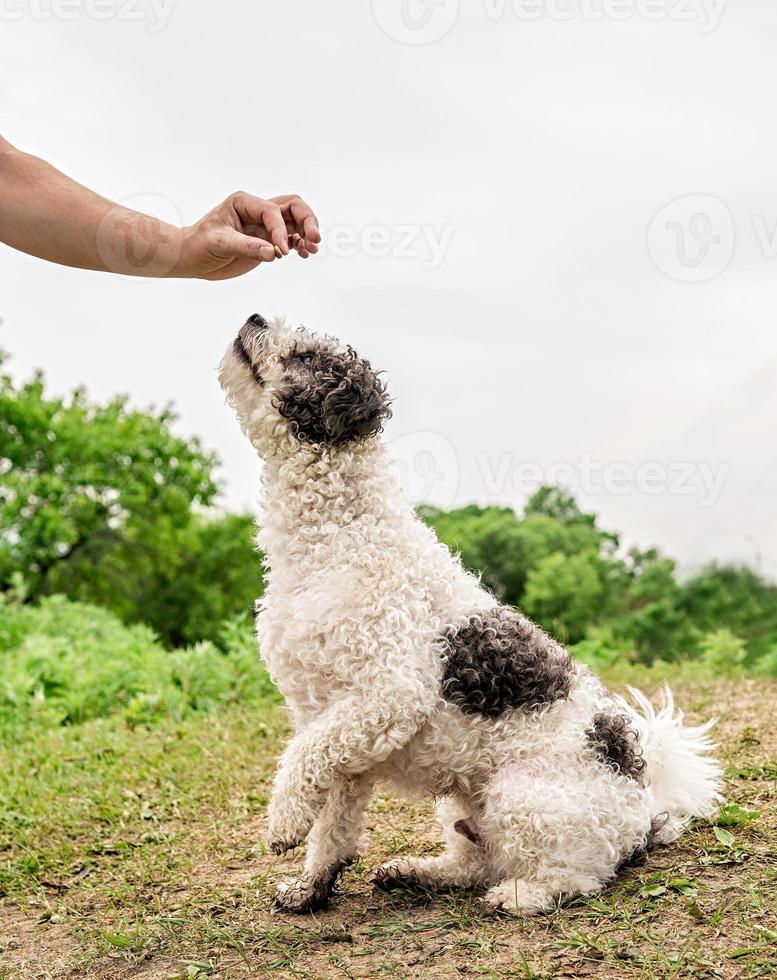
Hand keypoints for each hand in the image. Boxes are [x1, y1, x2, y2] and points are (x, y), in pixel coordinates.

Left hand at [176, 192, 320, 280]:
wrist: (191, 258)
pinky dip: (300, 244)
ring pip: (295, 221)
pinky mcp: (267, 240)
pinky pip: (290, 237)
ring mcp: (264, 226)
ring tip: (312, 248)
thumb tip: (273, 252)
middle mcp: (256, 211)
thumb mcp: (220, 243)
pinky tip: (304, 253)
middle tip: (314, 237)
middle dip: (307, 220)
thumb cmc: (199, 244)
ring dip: (307, 232)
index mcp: (243, 203)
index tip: (282, 249)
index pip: (272, 211)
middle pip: (292, 207)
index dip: (280, 229)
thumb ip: (247, 247)